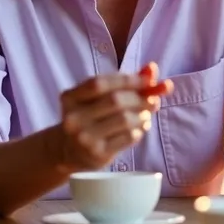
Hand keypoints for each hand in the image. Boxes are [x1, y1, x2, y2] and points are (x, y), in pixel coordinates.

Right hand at [55, 63, 171, 170]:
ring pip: (125, 119)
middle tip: (153, 100)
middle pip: (115, 100)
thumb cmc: (90, 118)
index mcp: (70, 98)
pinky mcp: (98, 154)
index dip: (128, 79)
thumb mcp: (99, 98)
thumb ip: (125, 82)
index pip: (101, 83)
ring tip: (146, 115)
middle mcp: (73, 118)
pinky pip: (128, 137)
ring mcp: (84, 138)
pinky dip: (139, 130)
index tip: (149, 80)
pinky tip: (139, 128)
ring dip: (142, 115)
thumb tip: (152, 69)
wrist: (70, 152)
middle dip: (140, 98)